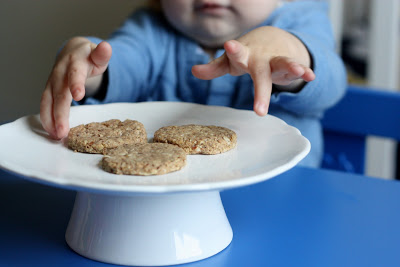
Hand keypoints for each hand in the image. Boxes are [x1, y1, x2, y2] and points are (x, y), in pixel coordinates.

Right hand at [40, 37, 111, 138]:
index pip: (75, 73)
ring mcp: (52, 81)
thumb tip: (106, 47)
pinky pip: (45, 104)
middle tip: (63, 131)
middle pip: (59, 93)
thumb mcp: (99, 54)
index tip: (78, 96)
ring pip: (48, 100)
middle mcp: (60, 71)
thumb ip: (102, 54)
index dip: (76, 84)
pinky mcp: (48, 89)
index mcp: (75, 62)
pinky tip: (52, 131)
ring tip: (57, 135)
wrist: (74, 51)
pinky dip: (47, 118)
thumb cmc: (89, 57)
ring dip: (50, 119)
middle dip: (60, 113)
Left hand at [192, 26, 314, 115]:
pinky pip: (299, 67)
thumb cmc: (247, 54)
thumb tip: (194, 70)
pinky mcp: (290, 64)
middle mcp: (260, 57)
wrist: (273, 38)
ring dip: (291, 67)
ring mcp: (276, 60)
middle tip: (260, 110)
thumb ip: (214, 67)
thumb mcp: (230, 62)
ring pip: (283, 63)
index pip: (237, 54)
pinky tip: (311, 76)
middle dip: (261, 89)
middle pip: (260, 73)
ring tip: (298, 71)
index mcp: (244, 56)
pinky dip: (305, 71)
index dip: (234, 51)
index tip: (229, 45)